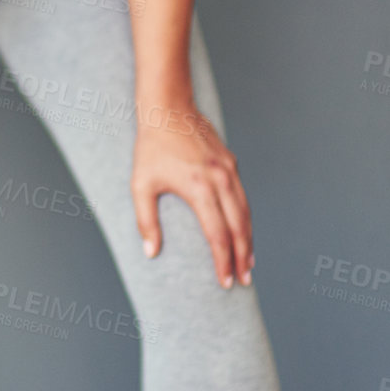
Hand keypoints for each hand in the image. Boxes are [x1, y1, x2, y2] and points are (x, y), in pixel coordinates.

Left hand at [131, 102, 254, 287]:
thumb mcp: (140, 184)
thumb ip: (145, 221)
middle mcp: (220, 181)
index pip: (217, 235)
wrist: (168, 109)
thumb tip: (151, 253)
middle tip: (243, 281)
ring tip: (248, 264)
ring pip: (246, 213)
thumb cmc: (150, 148)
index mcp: (199, 188)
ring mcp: (229, 171)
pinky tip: (244, 232)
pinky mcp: (231, 164)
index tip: (224, 281)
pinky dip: (246, 218)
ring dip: (249, 240)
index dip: (222, 261)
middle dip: (242, 258)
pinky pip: (243, 197)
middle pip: (239, 228)